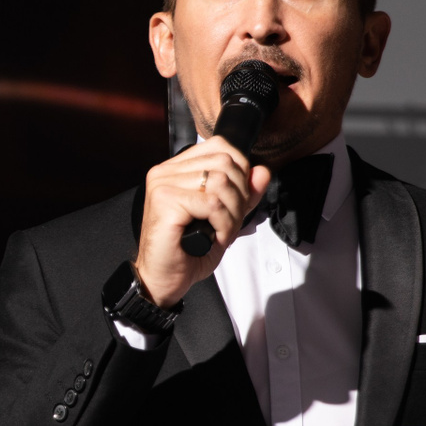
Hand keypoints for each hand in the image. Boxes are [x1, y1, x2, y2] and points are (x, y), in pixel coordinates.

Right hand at [133, 137, 272, 306]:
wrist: (163, 278)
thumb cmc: (187, 251)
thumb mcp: (224, 217)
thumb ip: (244, 193)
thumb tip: (262, 171)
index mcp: (176, 169)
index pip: (220, 147)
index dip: (240, 171)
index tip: (237, 200)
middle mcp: (166, 171)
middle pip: (224, 163)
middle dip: (239, 196)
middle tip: (230, 221)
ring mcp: (163, 184)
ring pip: (220, 182)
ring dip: (231, 212)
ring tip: (222, 230)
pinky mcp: (165, 200)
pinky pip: (212, 203)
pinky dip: (223, 223)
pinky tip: (214, 236)